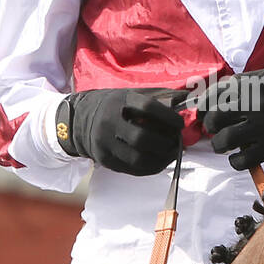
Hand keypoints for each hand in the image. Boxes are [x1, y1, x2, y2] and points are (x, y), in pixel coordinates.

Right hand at [57, 88, 182, 176]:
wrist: (77, 120)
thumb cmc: (112, 106)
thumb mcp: (129, 95)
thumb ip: (157, 96)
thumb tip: (186, 99)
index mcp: (119, 101)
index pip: (148, 108)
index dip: (168, 117)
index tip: (180, 123)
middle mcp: (110, 122)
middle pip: (143, 138)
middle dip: (166, 143)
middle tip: (176, 142)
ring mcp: (105, 143)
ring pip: (139, 158)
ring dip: (161, 159)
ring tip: (171, 153)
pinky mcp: (105, 159)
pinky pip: (132, 169)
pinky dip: (151, 168)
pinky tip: (160, 162)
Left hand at [197, 70, 263, 169]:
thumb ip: (241, 82)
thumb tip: (214, 91)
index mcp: (251, 85)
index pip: (212, 95)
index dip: (202, 107)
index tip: (202, 114)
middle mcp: (253, 105)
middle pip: (214, 118)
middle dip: (211, 126)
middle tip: (216, 129)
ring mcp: (262, 127)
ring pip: (223, 141)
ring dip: (220, 145)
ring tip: (226, 145)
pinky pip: (240, 160)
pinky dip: (236, 161)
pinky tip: (241, 157)